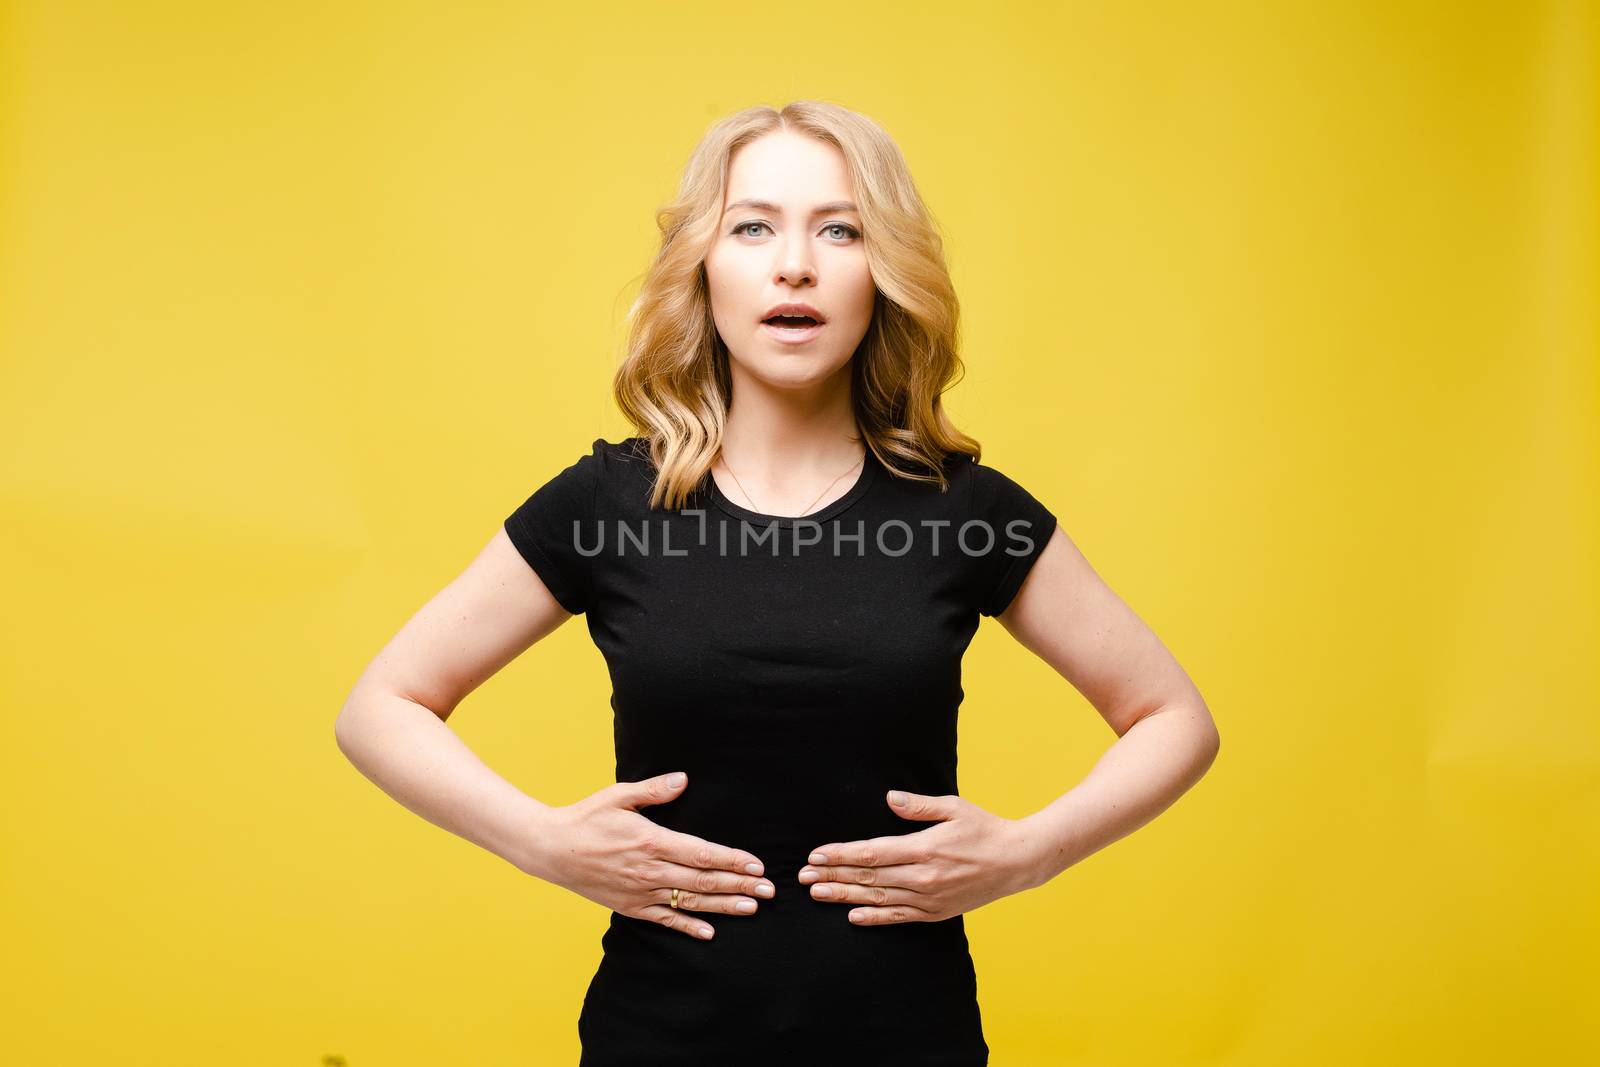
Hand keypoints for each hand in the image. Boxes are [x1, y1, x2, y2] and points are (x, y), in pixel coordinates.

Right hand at [534, 771, 773, 940]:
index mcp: (651, 841)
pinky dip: (688, 928)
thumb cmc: (587, 818)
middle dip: (740, 884)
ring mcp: (640, 892)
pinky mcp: (630, 907)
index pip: (701, 853)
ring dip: (724, 906)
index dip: (732, 860)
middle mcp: (649, 870)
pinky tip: (710, 933)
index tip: (757, 864)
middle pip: (703, 881)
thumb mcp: (618, 796)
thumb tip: (683, 780)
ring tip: (752, 907)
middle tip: (770, 890)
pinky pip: (664, 920)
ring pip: (690, 903)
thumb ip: (653, 790)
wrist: (551, 849)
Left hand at [798, 790, 1037, 925]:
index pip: (872, 852)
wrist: (1017, 862)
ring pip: (879, 898)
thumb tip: (889, 798)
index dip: (840, 854)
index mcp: (925, 848)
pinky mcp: (937, 913)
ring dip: (845, 896)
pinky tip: (852, 916)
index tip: (816, 855)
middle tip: (803, 877)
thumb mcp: (954, 807)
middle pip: (869, 877)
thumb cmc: (984, 828)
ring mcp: (930, 898)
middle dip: (833, 876)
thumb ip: (918, 806)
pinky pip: (899, 917)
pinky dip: (874, 918)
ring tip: (817, 894)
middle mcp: (924, 876)